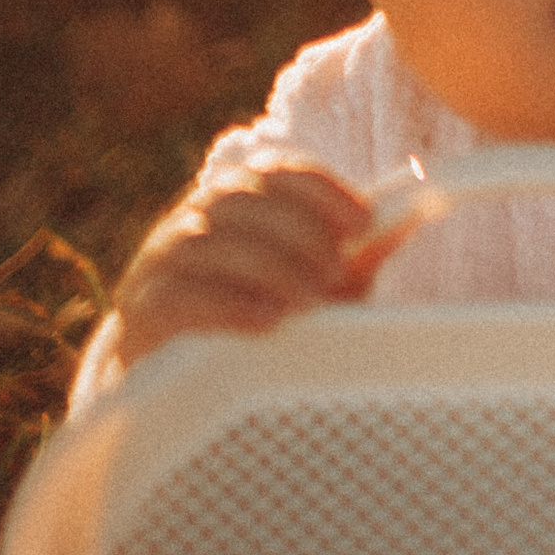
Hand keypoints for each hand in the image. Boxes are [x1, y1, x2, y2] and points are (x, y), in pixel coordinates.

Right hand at [112, 160, 386, 364]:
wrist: (177, 383)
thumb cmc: (256, 320)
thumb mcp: (312, 287)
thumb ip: (354, 256)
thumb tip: (411, 218)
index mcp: (233, 205)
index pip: (271, 170)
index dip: (318, 187)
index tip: (361, 221)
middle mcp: (192, 221)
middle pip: (242, 197)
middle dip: (299, 229)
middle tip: (336, 270)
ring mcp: (160, 263)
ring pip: (210, 240)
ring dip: (270, 265)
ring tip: (311, 298)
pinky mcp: (143, 311)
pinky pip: (180, 294)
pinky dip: (229, 303)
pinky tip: (268, 320)